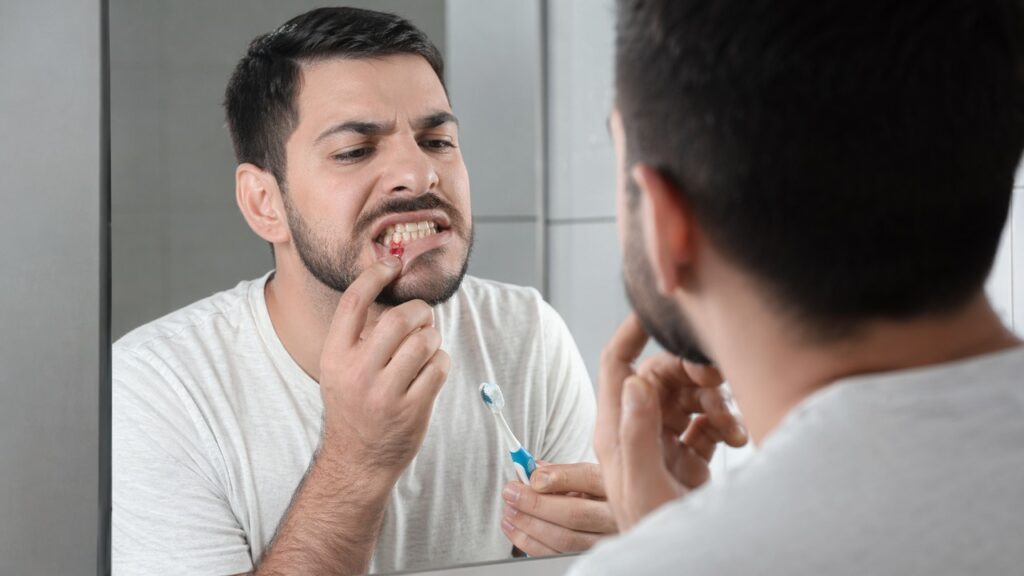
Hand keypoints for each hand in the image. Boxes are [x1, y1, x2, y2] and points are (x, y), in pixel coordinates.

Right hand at [318, 256, 450, 479]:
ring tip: (427, 346)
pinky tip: (431, 369)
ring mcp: (386, 393)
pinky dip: (441, 361)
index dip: (375, 274)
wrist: (358, 460)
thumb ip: (358, 335)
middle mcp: (358, 372)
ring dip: (433, 337)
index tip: (393, 264)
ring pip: (425, 341)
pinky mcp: (413, 409)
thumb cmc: (352, 405)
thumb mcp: (338, 368)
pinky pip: (439, 366)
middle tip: (423, 315)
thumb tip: (392, 292)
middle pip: (399, 318)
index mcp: (335, 356)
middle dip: (420, 310)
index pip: (354, 302)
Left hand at [500, 462, 616, 555]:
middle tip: (511, 493)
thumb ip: (560, 473)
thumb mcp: (584, 478)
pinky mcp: (587, 557)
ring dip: (529, 524)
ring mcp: (604, 541)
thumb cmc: (593, 495)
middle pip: (574, 513)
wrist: (608, 520)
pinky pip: (555, 555)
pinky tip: (514, 529)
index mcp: (612, 487)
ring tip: (509, 511)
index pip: (588, 478)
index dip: (558, 477)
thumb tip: (530, 470)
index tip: (532, 477)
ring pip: (564, 538)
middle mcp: (613, 517)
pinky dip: (529, 542)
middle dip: (535, 503)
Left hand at [594, 314, 747, 531]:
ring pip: (690, 397)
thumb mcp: (640, 482)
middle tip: (717, 385)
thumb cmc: (651, 530)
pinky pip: (708, 423)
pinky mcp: (690, 455)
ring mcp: (665, 440)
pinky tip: (737, 440)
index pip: (617, 364)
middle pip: (663, 376)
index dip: (631, 332)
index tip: (654, 309)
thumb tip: (636, 380)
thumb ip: (636, 431)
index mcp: (616, 428)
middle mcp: (638, 427)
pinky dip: (725, 425)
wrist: (686, 565)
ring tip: (732, 427)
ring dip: (715, 403)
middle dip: (693, 375)